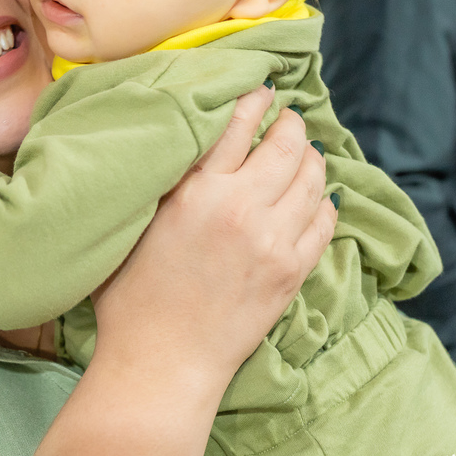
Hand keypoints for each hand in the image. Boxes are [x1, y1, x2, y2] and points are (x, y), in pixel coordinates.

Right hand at [39, 86, 334, 455]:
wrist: (162, 364)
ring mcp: (274, 241)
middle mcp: (241, 209)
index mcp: (196, 193)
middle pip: (286, 143)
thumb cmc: (130, 299)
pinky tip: (311, 199)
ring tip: (300, 155)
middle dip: (289, 123)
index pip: (237, 125)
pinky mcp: (292, 272)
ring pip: (314, 178)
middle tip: (285, 119)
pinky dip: (323, 202)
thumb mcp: (132, 227)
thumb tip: (182, 147)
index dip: (252, 100)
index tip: (258, 91)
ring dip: (310, 158)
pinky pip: (325, 221)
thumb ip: (161, 185)